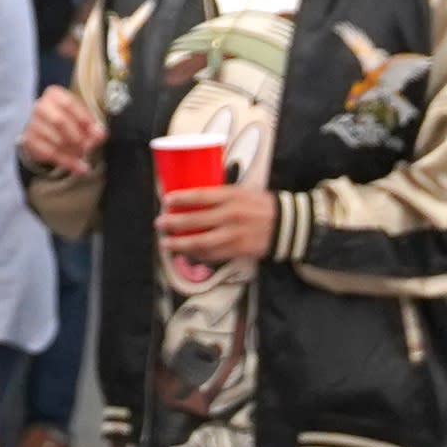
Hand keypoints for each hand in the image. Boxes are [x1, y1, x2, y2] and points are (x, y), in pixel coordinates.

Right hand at [20, 85, 104, 178]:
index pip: (69, 104)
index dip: (84, 118)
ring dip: (73, 150)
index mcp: (54, 95)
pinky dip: (68, 162)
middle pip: (59, 121)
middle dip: (78, 136)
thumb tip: (99, 134)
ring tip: (84, 154)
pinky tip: (80, 167)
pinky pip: (50, 154)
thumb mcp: (80, 117)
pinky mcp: (29, 141)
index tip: (96, 132)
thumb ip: (92, 125)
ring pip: (55, 140)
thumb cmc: (67, 119)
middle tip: (89, 146)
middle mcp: (40, 106)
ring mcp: (32, 124)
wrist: (44, 128)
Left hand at [157, 170, 277, 266]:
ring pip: (202, 242)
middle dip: (174, 223)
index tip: (166, 200)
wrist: (286, 225)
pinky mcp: (238, 250)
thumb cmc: (262, 205)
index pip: (202, 195)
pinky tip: (187, 254)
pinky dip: (198, 255)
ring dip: (181, 244)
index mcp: (233, 196)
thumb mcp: (243, 191)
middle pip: (197, 220)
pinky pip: (213, 255)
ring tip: (166, 243)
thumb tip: (196, 193)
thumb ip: (222, 193)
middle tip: (159, 223)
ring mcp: (235, 235)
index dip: (182, 198)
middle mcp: (232, 215)